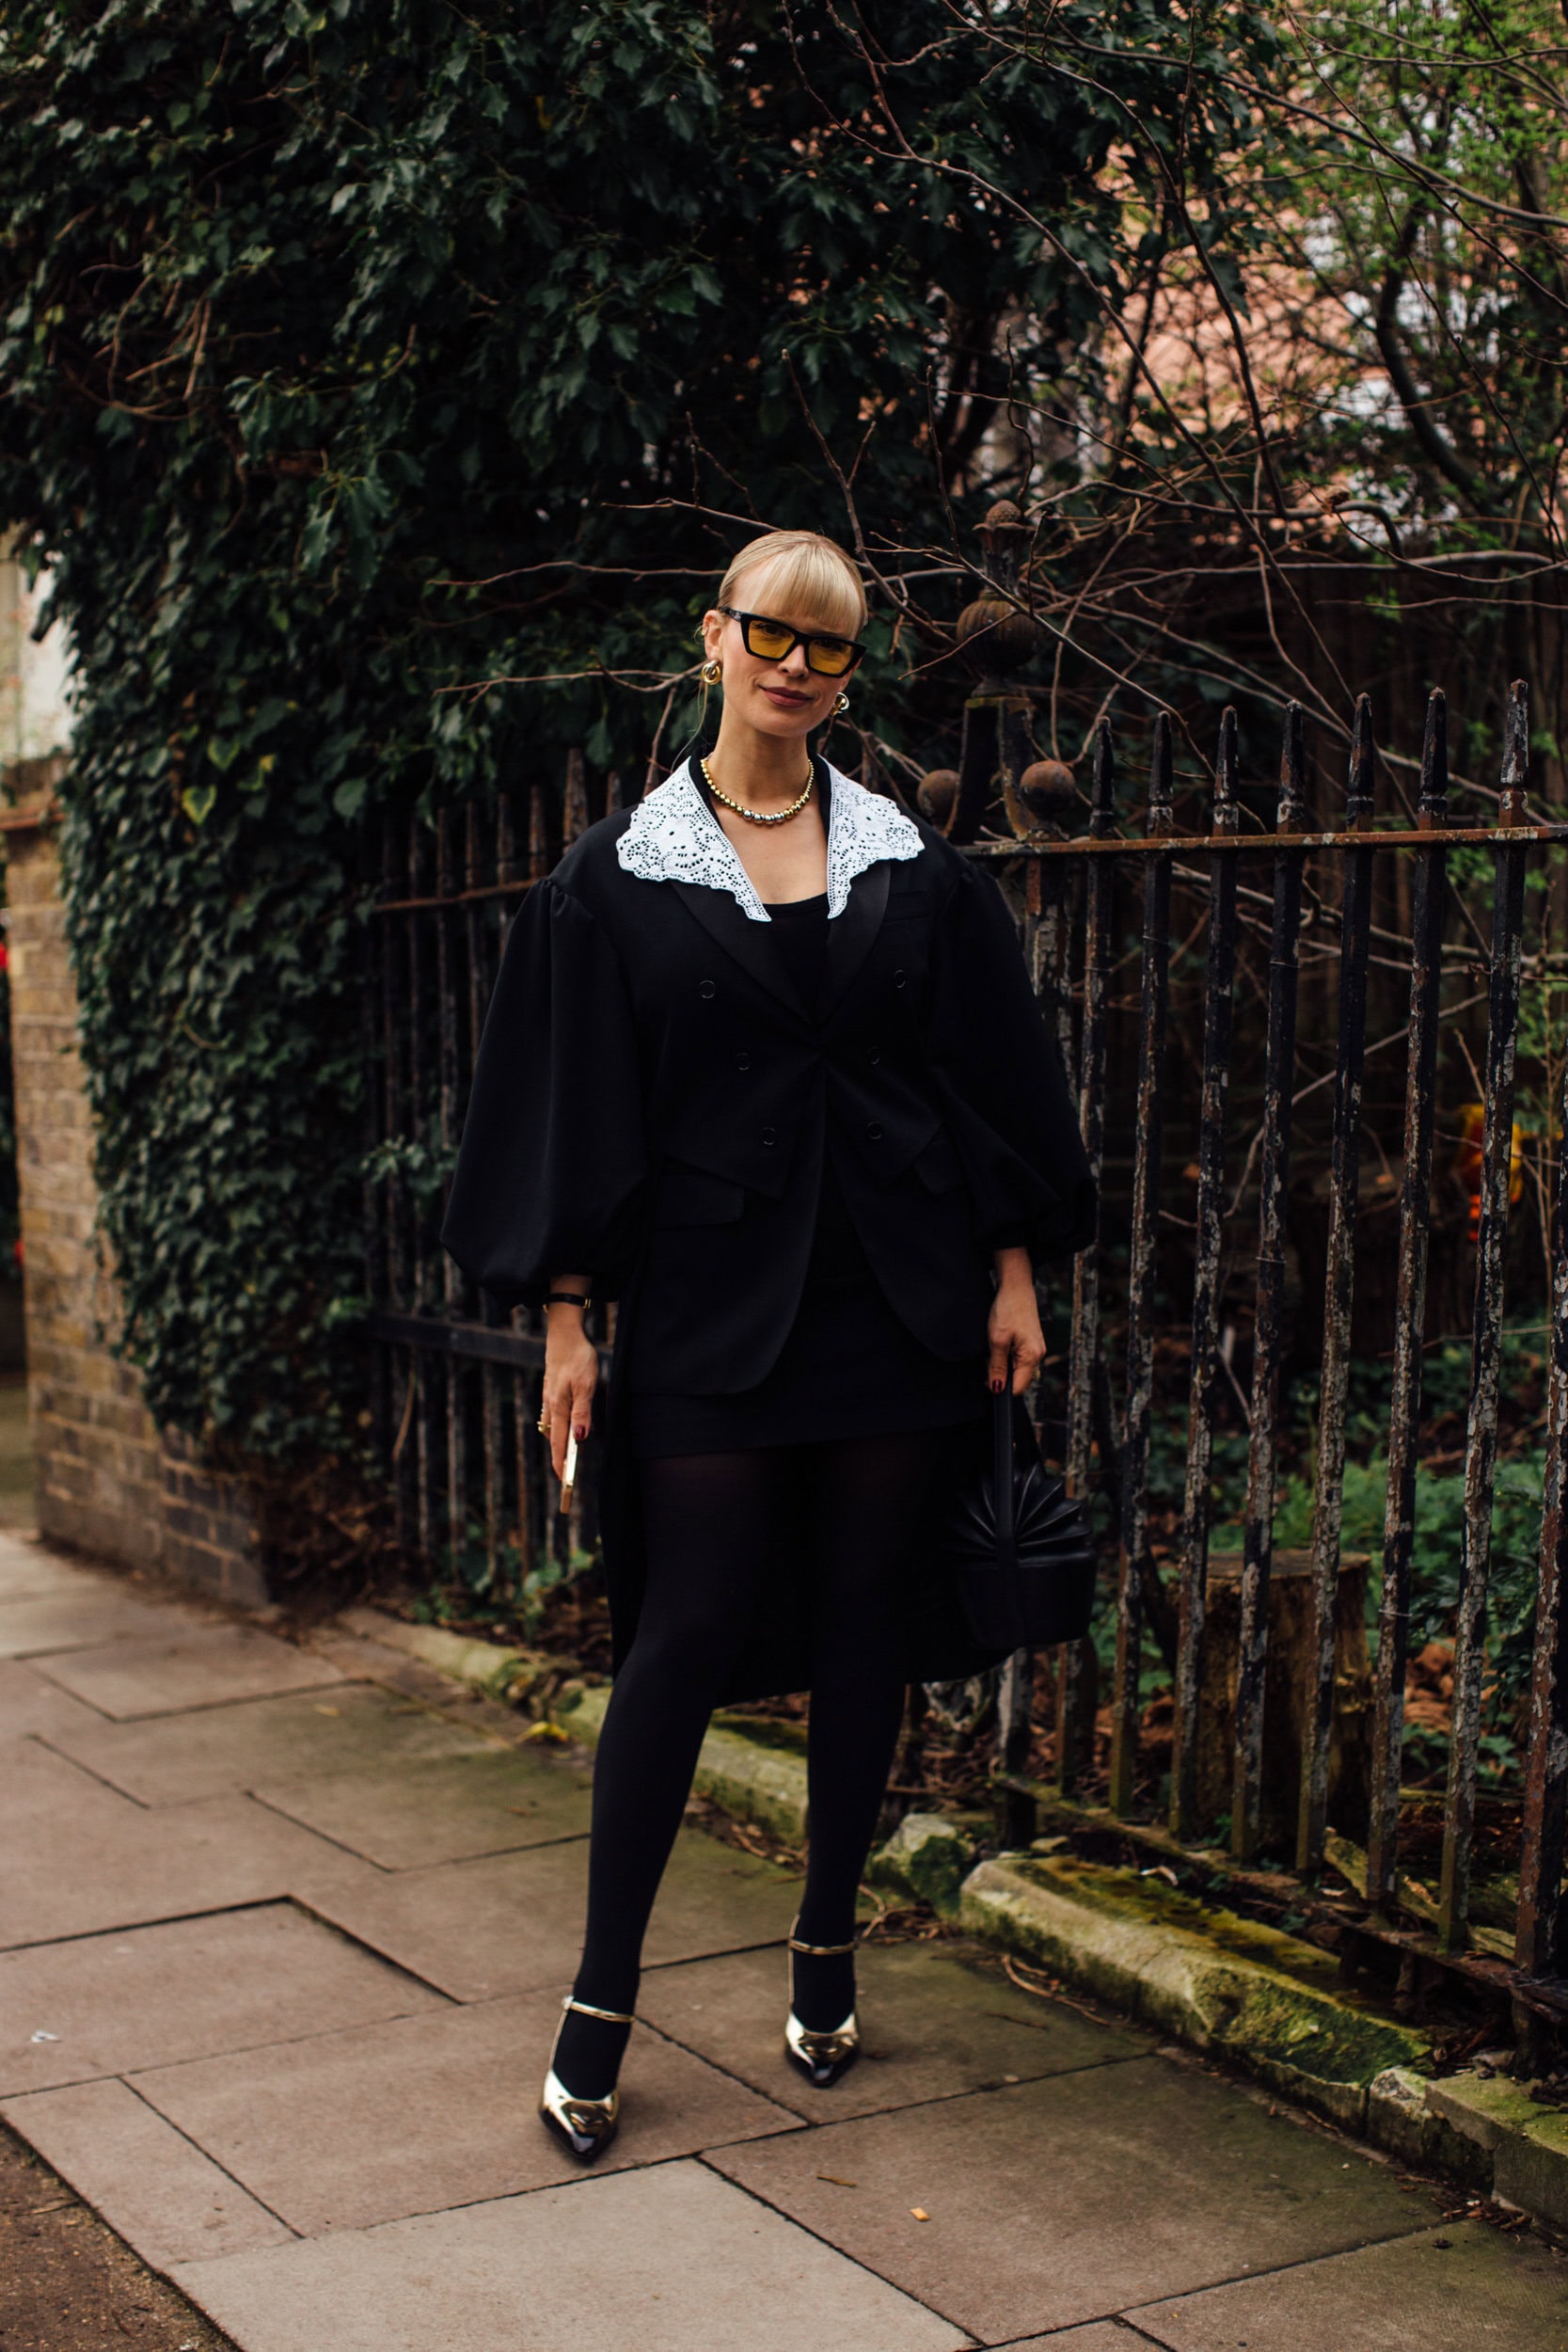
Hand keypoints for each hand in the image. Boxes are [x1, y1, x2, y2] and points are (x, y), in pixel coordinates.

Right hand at [541, 1297, 596, 1479]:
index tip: (564, 1481)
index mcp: (559, 1407)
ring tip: (563, 1457)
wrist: (563, 1334)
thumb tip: (580, 1437)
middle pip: (554, 1438)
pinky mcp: (550, 1390)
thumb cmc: (578, 1358)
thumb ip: (582, 1411)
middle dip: (558, 1457)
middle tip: (564, 1476)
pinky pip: (550, 1414)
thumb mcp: (586, 1384)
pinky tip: (559, 1426)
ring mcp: (549, 1397)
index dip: (562, 1462)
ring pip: (551, 1426)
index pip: (561, 1442)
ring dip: (556, 1442)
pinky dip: (555, 1426)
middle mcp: (551, 1405)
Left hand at [988, 1246, 1044, 1395]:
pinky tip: (1001, 1342)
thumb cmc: (1008, 1310)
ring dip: (1003, 1364)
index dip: (1000, 1387)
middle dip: (1001, 1374)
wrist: (1016, 1287)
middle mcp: (1038, 1355)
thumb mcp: (997, 1341)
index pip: (1018, 1388)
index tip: (987, 1377)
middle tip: (989, 1357)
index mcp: (1032, 1357)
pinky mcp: (1031, 1342)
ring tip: (995, 1346)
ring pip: (1017, 1368)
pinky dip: (1007, 1355)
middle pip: (1018, 1379)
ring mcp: (1036, 1349)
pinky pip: (1018, 1358)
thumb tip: (997, 1388)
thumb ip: (997, 1367)